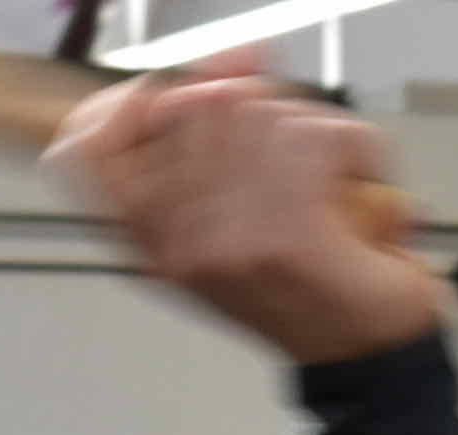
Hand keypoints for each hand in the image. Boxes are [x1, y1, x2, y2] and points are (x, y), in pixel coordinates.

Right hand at [48, 63, 443, 366]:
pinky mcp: (285, 237)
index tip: (168, 96)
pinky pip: (313, 135)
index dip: (123, 105)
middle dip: (256, 105)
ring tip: (325, 181)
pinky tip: (355, 189)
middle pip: (193, 102)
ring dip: (309, 129)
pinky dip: (356, 149)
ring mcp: (227, 242)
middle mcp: (180, 247)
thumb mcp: (244, 206)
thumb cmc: (311, 289)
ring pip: (256, 109)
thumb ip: (221, 126)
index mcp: (157, 243)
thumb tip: (238, 54)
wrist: (369, 357)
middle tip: (291, 155)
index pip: (87, 151)